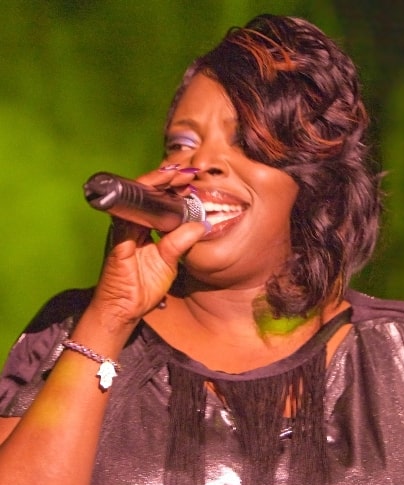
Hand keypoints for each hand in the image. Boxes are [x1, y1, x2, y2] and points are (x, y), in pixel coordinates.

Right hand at [90, 165, 207, 325]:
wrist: (122, 311)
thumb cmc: (141, 288)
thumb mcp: (168, 263)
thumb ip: (181, 243)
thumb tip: (202, 224)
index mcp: (142, 229)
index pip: (155, 202)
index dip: (170, 189)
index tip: (189, 179)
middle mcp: (130, 226)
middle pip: (144, 194)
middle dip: (164, 179)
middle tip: (184, 171)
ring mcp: (122, 232)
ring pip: (135, 199)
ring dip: (154, 184)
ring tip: (174, 174)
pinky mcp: (118, 242)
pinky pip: (127, 218)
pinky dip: (141, 204)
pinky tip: (155, 195)